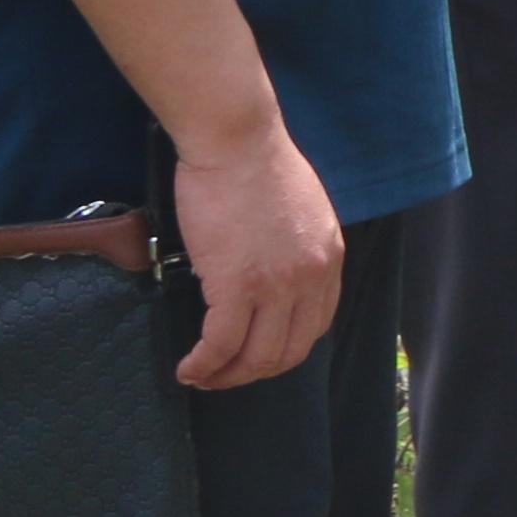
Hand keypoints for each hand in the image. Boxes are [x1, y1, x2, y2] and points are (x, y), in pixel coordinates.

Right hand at [166, 119, 346, 388]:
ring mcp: (277, 284)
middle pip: (288, 351)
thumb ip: (295, 250)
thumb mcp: (300, 213)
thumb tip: (269, 277)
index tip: (255, 354)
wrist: (237, 141)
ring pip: (257, 356)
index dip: (283, 349)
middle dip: (253, 372)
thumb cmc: (257, 166)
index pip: (315, 326)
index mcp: (328, 258)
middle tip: (223, 375)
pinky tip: (188, 367)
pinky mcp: (238, 285)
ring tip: (201, 375)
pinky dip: (203, 365)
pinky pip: (220, 344)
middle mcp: (311, 277)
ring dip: (226, 376)